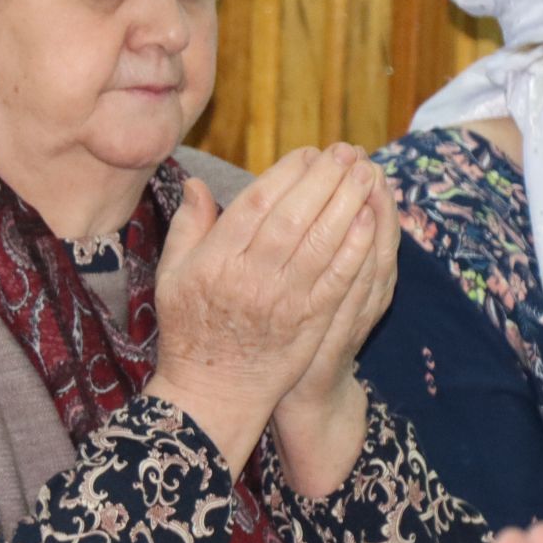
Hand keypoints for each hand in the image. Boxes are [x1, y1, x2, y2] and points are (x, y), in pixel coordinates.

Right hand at [146, 144, 382, 468]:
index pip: (257, 202)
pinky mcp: (309, 321)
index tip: (309, 153)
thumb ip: (187, 228)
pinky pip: (338, 278)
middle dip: (325, 179)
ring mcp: (283, 300)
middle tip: (346, 152)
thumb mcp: (172, 276)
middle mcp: (249, 277)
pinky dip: (356, 247)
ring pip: (322, 242)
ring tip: (367, 173)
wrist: (214, 390)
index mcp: (215, 260)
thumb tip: (196, 184)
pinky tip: (370, 221)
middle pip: (295, 215)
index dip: (288, 172)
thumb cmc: (190, 329)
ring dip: (349, 203)